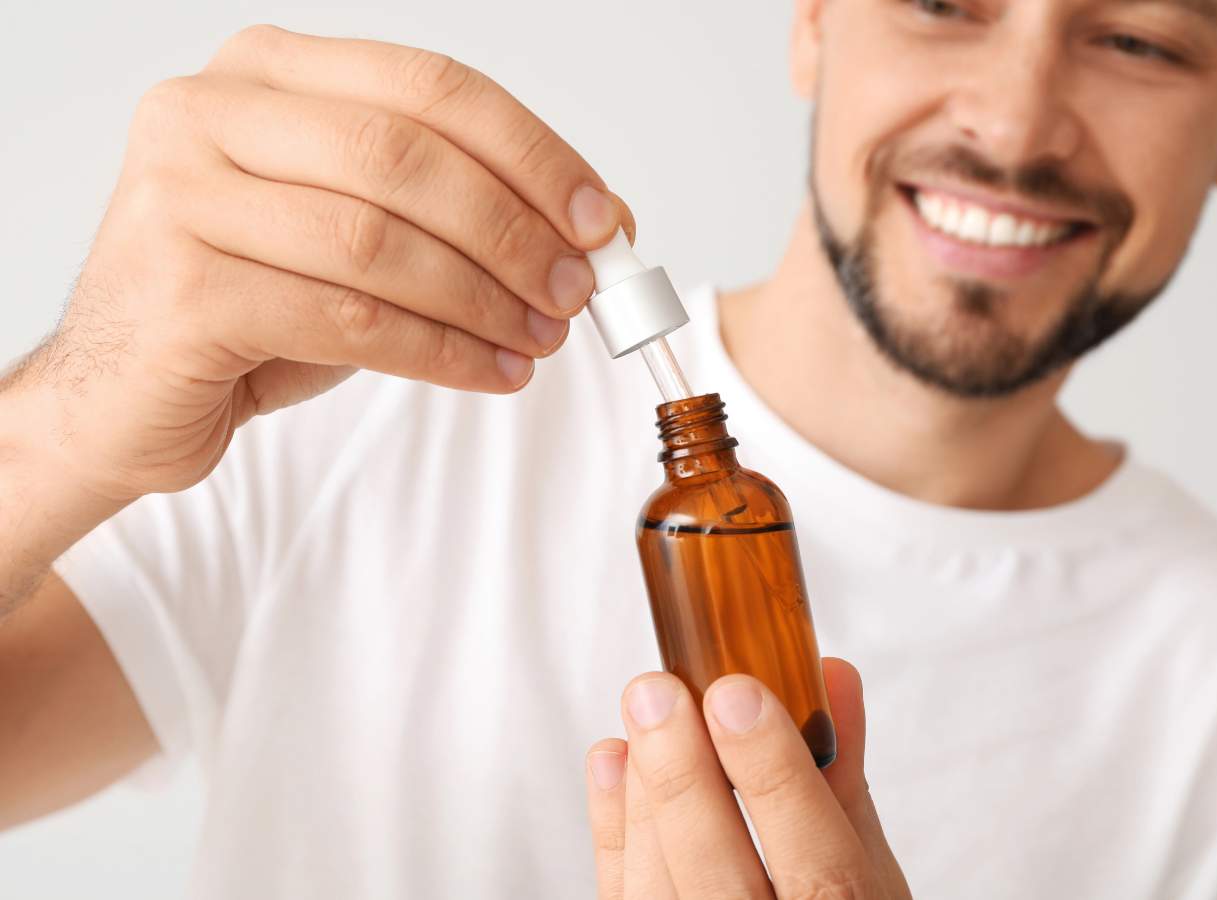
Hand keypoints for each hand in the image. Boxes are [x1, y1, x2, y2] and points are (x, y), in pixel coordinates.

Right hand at [8, 25, 630, 504]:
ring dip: (484, 300)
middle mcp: (212, 112)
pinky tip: (491, 372)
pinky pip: (348, 319)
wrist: (129, 393)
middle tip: (576, 291)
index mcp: (267, 72)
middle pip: (406, 158)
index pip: (429, 87)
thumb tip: (603, 225)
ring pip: (378, 242)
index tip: (602, 219)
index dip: (532, 153)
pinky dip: (440, 352)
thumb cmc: (255, 304)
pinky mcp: (183, 289)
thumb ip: (460, 213)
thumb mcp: (361, 236)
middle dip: (514, 232)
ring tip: (540, 340)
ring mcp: (184, 196)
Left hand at [585, 658, 910, 898]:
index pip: (821, 869)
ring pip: (658, 892)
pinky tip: (613, 761)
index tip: (738, 695)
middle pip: (718, 879)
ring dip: (642, 794)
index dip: (776, 778)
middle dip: (683, 778)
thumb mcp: (870, 870)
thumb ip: (844, 783)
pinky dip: (614, 828)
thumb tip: (831, 678)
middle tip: (661, 694)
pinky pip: (623, 898)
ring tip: (643, 712)